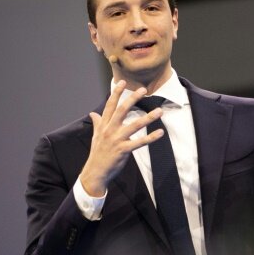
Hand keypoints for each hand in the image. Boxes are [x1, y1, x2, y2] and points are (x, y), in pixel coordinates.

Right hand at [79, 81, 163, 196]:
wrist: (95, 172)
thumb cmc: (97, 153)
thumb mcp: (96, 136)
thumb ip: (97, 123)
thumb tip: (93, 113)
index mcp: (104, 125)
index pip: (110, 106)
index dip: (116, 93)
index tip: (122, 82)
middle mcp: (109, 130)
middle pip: (122, 110)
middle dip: (132, 99)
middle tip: (143, 90)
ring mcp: (116, 140)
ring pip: (134, 125)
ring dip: (148, 118)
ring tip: (159, 111)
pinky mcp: (123, 150)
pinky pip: (140, 142)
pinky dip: (151, 138)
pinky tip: (160, 133)